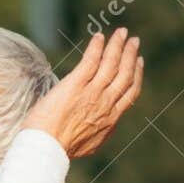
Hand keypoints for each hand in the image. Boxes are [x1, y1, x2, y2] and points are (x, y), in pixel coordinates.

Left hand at [24, 28, 142, 158]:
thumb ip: (98, 134)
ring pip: (111, 64)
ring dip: (117, 46)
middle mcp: (105, 104)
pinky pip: (90, 61)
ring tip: (121, 33)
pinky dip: (97, 47)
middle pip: (124, 74)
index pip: (130, 92)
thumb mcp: (87, 145)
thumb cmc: (58, 149)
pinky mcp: (74, 85)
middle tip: (133, 41)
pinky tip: (99, 37)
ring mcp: (91, 93)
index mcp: (110, 119)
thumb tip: (102, 131)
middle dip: (130, 55)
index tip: (138, 62)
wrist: (45, 149)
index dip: (136, 74)